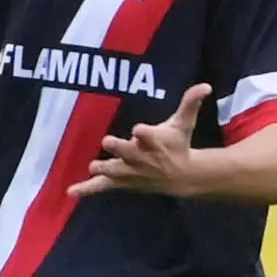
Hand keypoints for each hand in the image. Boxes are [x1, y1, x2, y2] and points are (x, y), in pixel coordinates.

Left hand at [70, 82, 209, 198]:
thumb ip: (190, 103)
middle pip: (129, 152)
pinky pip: (103, 186)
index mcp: (156, 142)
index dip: (144, 133)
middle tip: (108, 140)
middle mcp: (142, 158)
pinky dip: (87, 189)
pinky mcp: (121, 181)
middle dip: (120, 148)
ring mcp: (130, 171)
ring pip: (115, 170)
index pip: (150, 136)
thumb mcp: (184, 124)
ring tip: (93, 166)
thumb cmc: (178, 144)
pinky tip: (70, 192)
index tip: (138, 129)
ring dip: (105, 168)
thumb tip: (205, 85)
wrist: (181, 177)